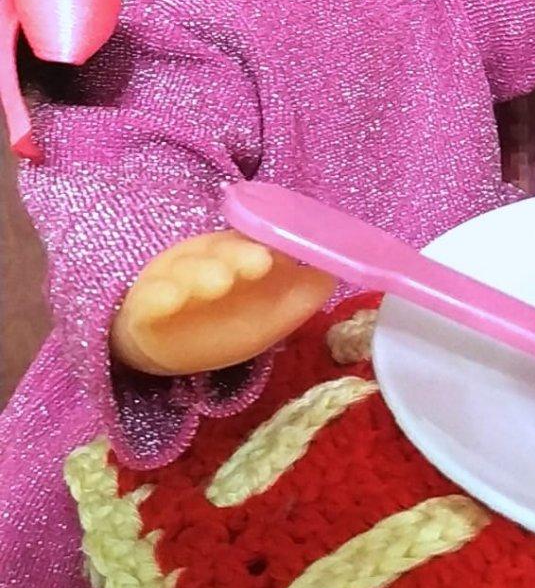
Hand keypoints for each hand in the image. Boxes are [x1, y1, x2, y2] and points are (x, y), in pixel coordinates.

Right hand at [110, 231, 335, 375]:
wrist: (166, 344)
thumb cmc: (225, 321)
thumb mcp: (270, 315)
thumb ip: (301, 296)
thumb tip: (336, 272)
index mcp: (238, 257)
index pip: (255, 243)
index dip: (271, 243)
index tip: (288, 250)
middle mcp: (207, 262)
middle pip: (222, 253)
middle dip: (240, 256)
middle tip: (259, 263)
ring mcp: (174, 280)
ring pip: (188, 272)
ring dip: (203, 274)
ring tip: (218, 281)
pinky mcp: (146, 305)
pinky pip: (150, 299)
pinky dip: (159, 297)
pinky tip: (170, 299)